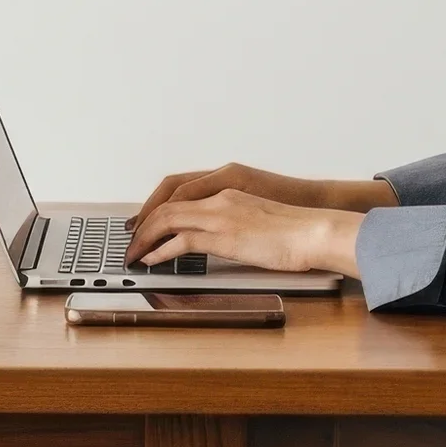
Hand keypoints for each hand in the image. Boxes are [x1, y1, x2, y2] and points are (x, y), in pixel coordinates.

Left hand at [128, 162, 393, 245]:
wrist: (316, 230)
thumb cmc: (296, 228)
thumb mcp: (260, 215)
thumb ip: (237, 218)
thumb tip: (222, 234)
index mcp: (229, 186)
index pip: (179, 188)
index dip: (156, 204)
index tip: (143, 219)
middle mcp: (220, 195)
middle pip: (167, 201)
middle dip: (143, 221)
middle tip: (130, 239)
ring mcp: (221, 214)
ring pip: (168, 218)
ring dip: (145, 236)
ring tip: (134, 253)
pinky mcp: (224, 236)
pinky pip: (181, 240)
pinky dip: (161, 250)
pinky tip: (153, 260)